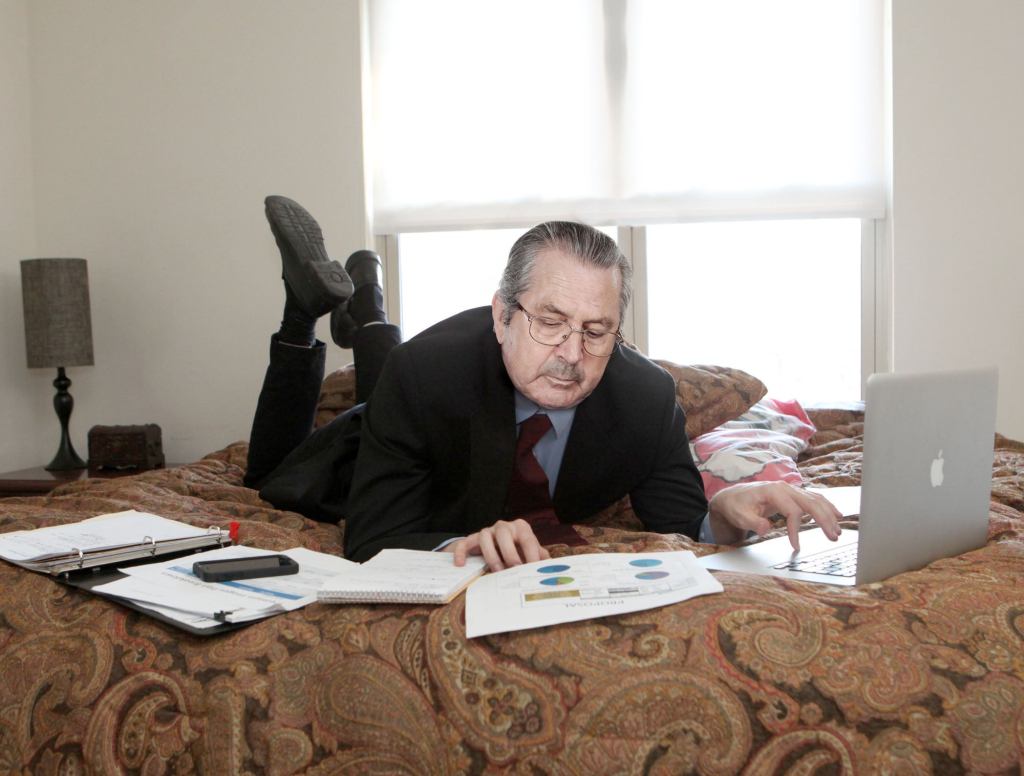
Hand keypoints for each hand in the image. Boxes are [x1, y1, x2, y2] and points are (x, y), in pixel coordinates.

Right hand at [445, 518, 550, 570]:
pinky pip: (465, 542)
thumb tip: (553, 568)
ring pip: (485, 536)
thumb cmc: (518, 549)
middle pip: (504, 533)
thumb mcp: (530, 551)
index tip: (533, 569)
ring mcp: (487, 531)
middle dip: (510, 553)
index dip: (531, 554)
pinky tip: (461, 564)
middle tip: (514, 570)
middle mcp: (504, 526)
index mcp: (521, 528)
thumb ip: (541, 557)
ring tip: (496, 571)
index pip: (528, 539)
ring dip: (491, 555)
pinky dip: (462, 552)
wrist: (497, 543)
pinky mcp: (473, 538)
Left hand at [708, 481, 841, 550]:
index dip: (795, 529)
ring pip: (816, 499)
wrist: (733, 497)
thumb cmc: (736, 506)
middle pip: (810, 502)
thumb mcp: (739, 516)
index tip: (795, 546)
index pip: (792, 510)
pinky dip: (826, 507)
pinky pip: (814, 499)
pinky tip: (836, 515)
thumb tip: (765, 529)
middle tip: (833, 536)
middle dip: (824, 519)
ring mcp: (791, 490)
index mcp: (773, 491)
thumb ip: (752, 522)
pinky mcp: (793, 496)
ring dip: (829, 514)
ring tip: (837, 531)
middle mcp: (785, 488)